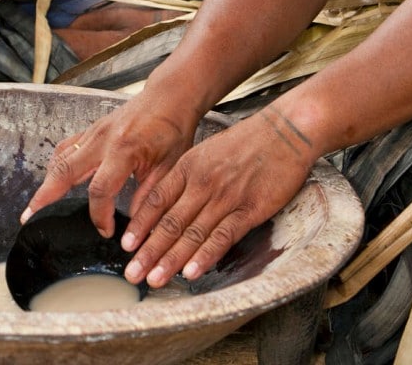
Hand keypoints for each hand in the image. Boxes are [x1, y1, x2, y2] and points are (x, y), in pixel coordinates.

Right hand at [22, 94, 195, 239]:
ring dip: (45, 182)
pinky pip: (66, 147)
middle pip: (64, 171)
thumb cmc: (173, 129)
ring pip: (60, 158)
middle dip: (45, 196)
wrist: (169, 96)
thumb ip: (151, 196)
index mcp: (123, 150)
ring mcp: (93, 132)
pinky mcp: (92, 129)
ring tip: (35, 205)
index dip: (99, 215)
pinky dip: (55, 164)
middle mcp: (102, 140)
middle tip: (29, 217)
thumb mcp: (170, 166)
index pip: (100, 190)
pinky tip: (53, 179)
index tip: (106, 231)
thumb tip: (136, 226)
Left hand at [120, 107, 316, 287]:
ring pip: (192, 233)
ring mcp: (225, 197)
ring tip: (154, 280)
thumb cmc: (246, 142)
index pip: (156, 201)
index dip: (140, 226)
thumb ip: (187, 178)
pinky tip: (192, 272)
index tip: (126, 246)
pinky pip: (222, 236)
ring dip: (171, 260)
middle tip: (132, 274)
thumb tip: (167, 204)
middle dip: (148, 252)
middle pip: (169, 222)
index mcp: (188, 167)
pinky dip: (205, 256)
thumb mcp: (206, 152)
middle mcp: (202, 183)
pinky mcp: (250, 209)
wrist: (286, 131)